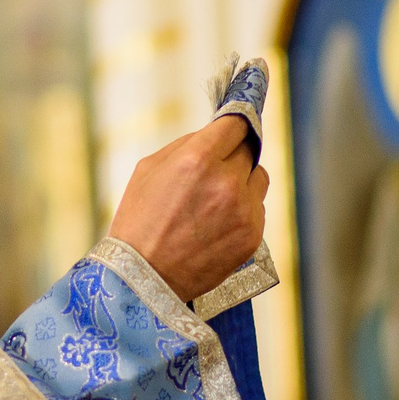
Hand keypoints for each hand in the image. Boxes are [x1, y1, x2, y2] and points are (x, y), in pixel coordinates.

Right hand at [106, 117, 268, 303]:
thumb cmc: (139, 220)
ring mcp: (243, 210)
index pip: (237, 123)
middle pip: (249, 149)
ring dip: (243, 180)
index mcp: (198, 158)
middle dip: (234, 153)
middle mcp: (226, 181)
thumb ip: (187, 145)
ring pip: (259, 178)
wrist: (143, 278)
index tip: (239, 121)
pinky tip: (217, 223)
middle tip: (218, 164)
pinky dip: (243, 209)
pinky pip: (258, 208)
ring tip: (215, 199)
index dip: (237, 121)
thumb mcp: (149, 169)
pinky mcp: (252, 236)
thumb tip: (216, 132)